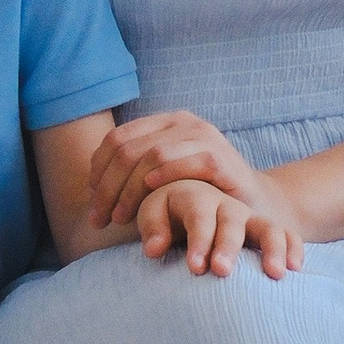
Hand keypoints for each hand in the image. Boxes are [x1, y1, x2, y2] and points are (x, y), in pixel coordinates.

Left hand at [87, 109, 248, 228]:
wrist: (254, 206)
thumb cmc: (202, 195)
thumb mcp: (163, 179)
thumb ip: (133, 175)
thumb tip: (90, 191)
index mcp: (163, 123)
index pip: (115, 140)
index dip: (97, 173)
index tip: (92, 204)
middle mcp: (182, 123)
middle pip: (127, 149)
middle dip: (107, 187)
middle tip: (99, 219)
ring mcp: (203, 137)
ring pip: (151, 156)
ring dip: (129, 190)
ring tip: (120, 218)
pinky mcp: (220, 157)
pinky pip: (184, 163)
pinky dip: (163, 178)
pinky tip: (150, 196)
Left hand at [136, 177, 305, 280]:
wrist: (193, 207)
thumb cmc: (168, 216)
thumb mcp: (154, 214)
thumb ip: (152, 229)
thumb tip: (154, 249)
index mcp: (196, 197)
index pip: (199, 215)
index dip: (199, 240)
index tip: (195, 268)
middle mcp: (226, 206)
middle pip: (232, 222)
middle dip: (228, 247)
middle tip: (222, 271)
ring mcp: (250, 219)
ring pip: (266, 227)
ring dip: (271, 249)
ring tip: (275, 275)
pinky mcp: (266, 232)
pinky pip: (288, 236)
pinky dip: (294, 249)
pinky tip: (295, 270)